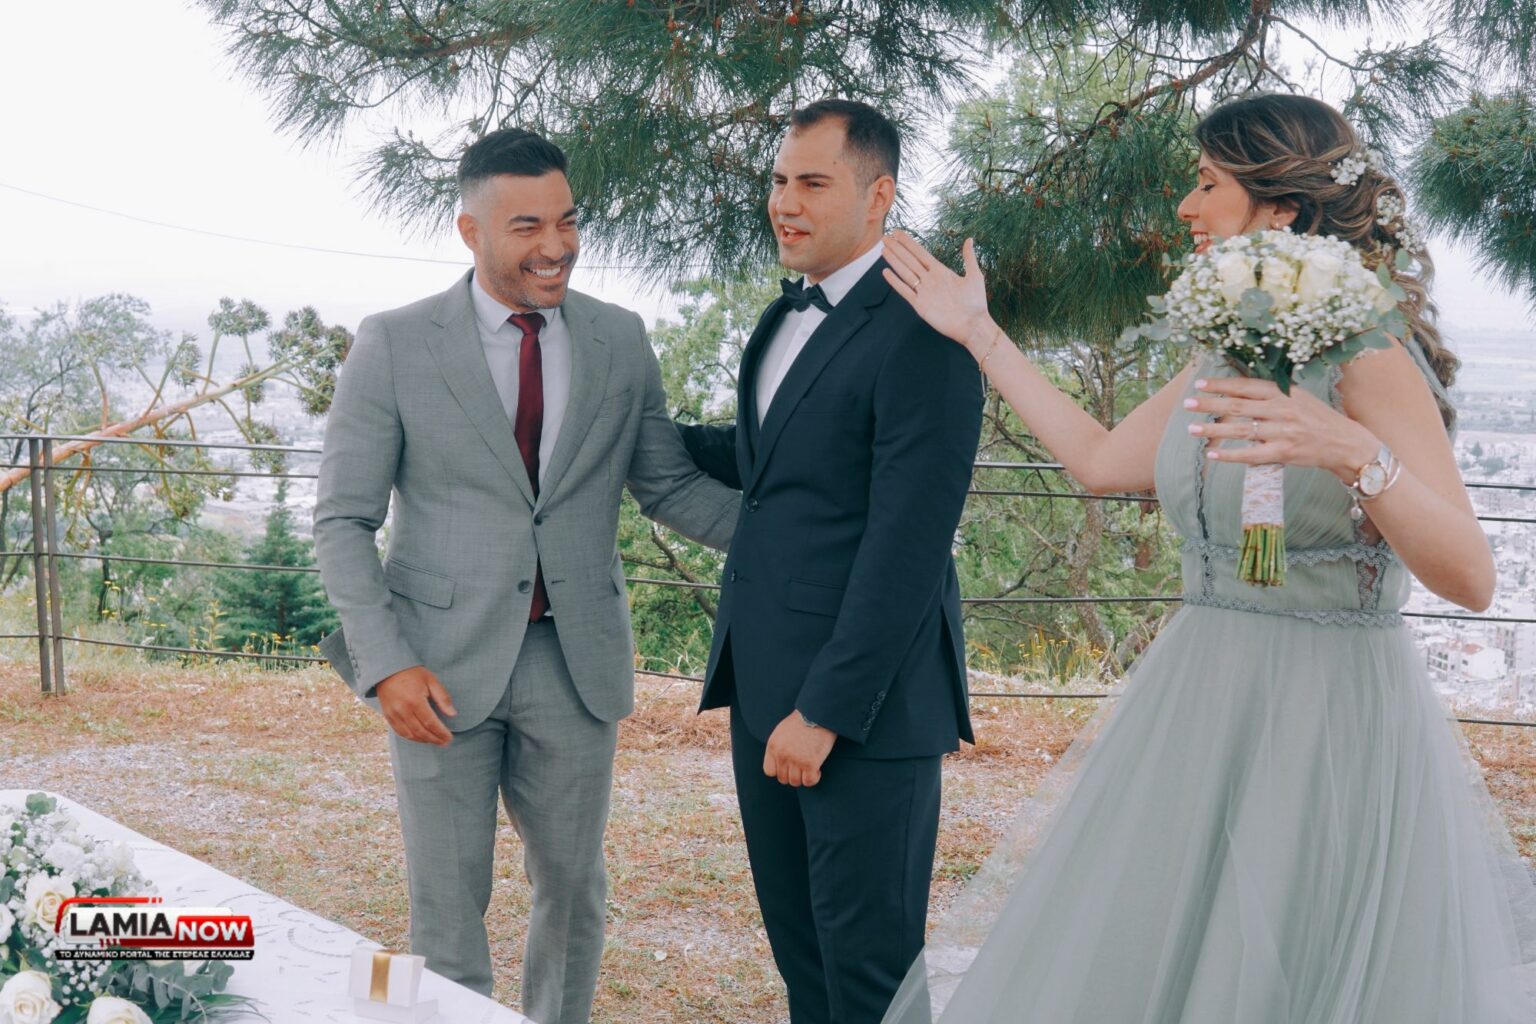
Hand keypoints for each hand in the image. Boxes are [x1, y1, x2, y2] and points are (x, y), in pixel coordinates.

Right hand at [375, 665, 456, 745]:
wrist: (388, 670)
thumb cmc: (412, 674)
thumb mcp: (431, 681)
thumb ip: (443, 698)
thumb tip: (453, 714)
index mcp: (415, 701)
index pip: (430, 723)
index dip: (441, 733)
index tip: (449, 738)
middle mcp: (403, 710)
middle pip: (421, 731)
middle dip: (434, 739)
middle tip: (445, 742)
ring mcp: (393, 714)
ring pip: (410, 735)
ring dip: (424, 740)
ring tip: (435, 741)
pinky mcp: (388, 716)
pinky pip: (399, 732)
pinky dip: (411, 737)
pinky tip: (420, 738)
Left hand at [763, 711, 837, 786]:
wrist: (818, 713)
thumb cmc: (803, 720)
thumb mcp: (782, 731)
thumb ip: (778, 747)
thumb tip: (779, 763)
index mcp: (773, 746)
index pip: (769, 771)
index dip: (780, 771)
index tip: (789, 766)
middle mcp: (782, 755)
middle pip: (783, 779)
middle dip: (793, 774)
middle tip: (803, 766)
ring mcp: (796, 760)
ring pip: (796, 782)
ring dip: (804, 777)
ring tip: (811, 767)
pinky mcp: (810, 764)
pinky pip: (809, 782)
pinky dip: (814, 778)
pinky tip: (818, 769)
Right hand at [881, 230, 997, 355]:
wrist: (973, 325)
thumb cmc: (976, 302)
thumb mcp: (974, 276)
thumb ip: (969, 257)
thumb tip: (970, 239)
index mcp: (940, 271)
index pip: (920, 253)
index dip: (908, 242)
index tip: (898, 232)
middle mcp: (930, 280)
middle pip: (909, 260)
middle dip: (897, 248)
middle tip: (885, 237)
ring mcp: (924, 292)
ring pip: (905, 272)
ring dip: (894, 261)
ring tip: (884, 249)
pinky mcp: (920, 306)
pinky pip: (905, 291)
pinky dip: (895, 282)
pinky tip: (887, 272)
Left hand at [1185, 376, 1378, 481]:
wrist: (1345, 442)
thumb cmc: (1317, 418)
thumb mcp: (1298, 398)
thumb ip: (1271, 394)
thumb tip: (1237, 388)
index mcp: (1284, 393)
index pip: (1246, 386)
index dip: (1221, 384)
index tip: (1200, 384)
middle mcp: (1282, 410)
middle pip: (1238, 406)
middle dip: (1210, 404)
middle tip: (1187, 404)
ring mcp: (1283, 432)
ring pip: (1241, 430)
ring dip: (1213, 429)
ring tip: (1192, 428)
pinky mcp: (1283, 453)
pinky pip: (1251, 454)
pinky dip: (1230, 454)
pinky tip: (1212, 454)